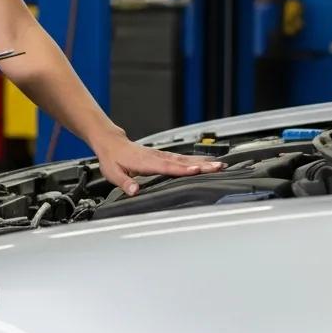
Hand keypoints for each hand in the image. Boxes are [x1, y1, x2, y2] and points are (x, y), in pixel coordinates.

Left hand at [92, 128, 225, 195]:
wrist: (111, 142)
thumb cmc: (112, 158)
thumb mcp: (113, 173)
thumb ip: (124, 182)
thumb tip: (134, 190)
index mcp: (145, 162)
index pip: (166, 167)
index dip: (182, 169)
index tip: (197, 170)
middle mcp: (156, 157)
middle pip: (181, 162)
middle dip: (201, 165)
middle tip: (219, 167)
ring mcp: (161, 155)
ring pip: (184, 158)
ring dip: (202, 161)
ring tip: (219, 164)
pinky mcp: (163, 155)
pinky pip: (182, 158)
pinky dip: (195, 159)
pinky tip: (206, 162)